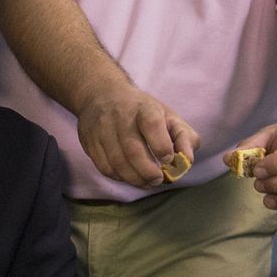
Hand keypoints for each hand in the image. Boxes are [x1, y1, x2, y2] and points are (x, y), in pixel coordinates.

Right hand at [75, 84, 198, 187]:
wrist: (101, 94)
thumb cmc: (142, 111)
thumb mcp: (168, 116)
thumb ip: (184, 137)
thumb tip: (187, 159)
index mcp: (144, 108)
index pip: (152, 124)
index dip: (161, 145)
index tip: (168, 159)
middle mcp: (120, 116)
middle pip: (132, 149)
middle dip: (148, 171)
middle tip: (158, 179)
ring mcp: (101, 129)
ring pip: (117, 162)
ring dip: (135, 179)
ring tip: (146, 183)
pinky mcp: (89, 141)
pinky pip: (104, 167)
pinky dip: (119, 177)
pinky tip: (129, 176)